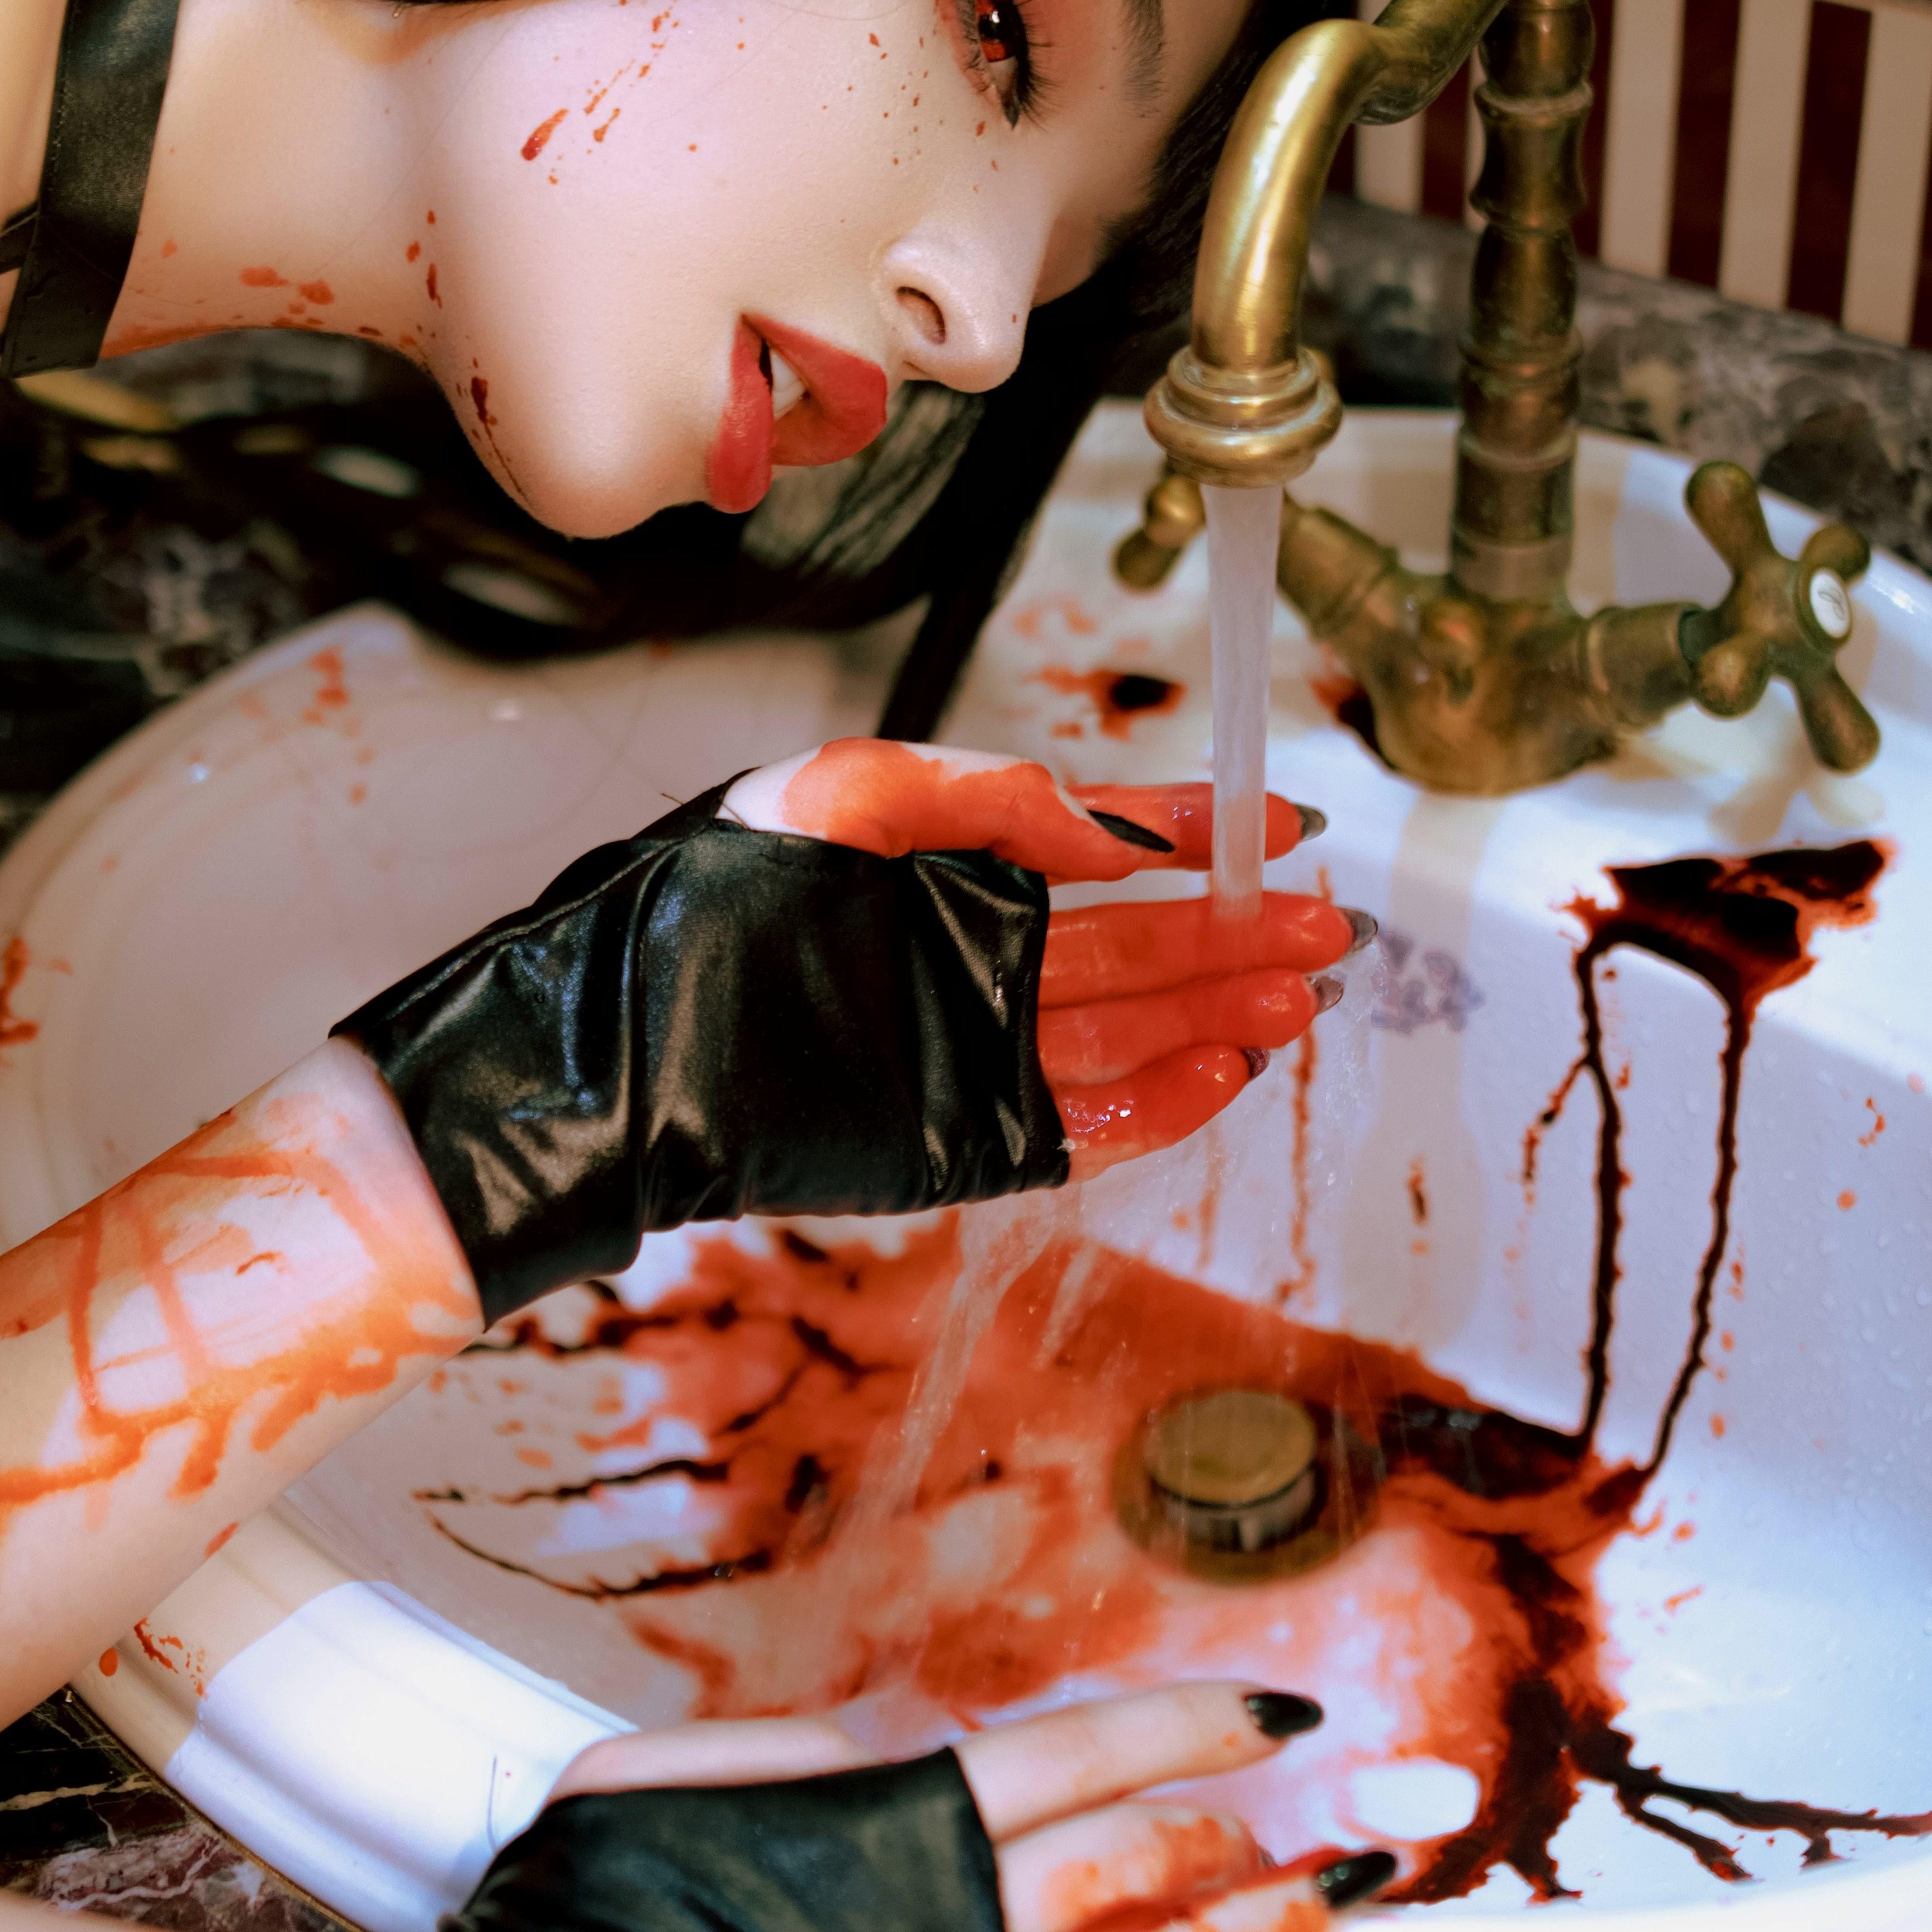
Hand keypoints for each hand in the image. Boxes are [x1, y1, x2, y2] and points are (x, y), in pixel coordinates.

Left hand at [336, 742, 1364, 1322]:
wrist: (606, 1049)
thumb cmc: (692, 906)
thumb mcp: (833, 798)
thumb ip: (973, 795)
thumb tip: (1097, 824)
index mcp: (946, 866)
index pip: (1101, 845)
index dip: (1197, 831)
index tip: (1283, 820)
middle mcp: (970, 958)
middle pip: (1135, 946)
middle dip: (1234, 933)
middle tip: (1325, 926)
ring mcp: (967, 1050)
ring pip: (1124, 1034)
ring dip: (1214, 1019)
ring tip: (1293, 1000)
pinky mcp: (952, 1136)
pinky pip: (1075, 1123)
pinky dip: (1152, 1105)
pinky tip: (1218, 1075)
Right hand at [556, 1679, 1386, 1931]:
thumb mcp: (656, 1781)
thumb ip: (797, 1750)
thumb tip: (910, 1732)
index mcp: (897, 1823)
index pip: (1085, 1751)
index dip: (1194, 1722)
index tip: (1280, 1712)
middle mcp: (959, 1930)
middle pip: (1141, 1867)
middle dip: (1238, 1842)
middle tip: (1303, 1839)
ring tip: (1325, 1923)